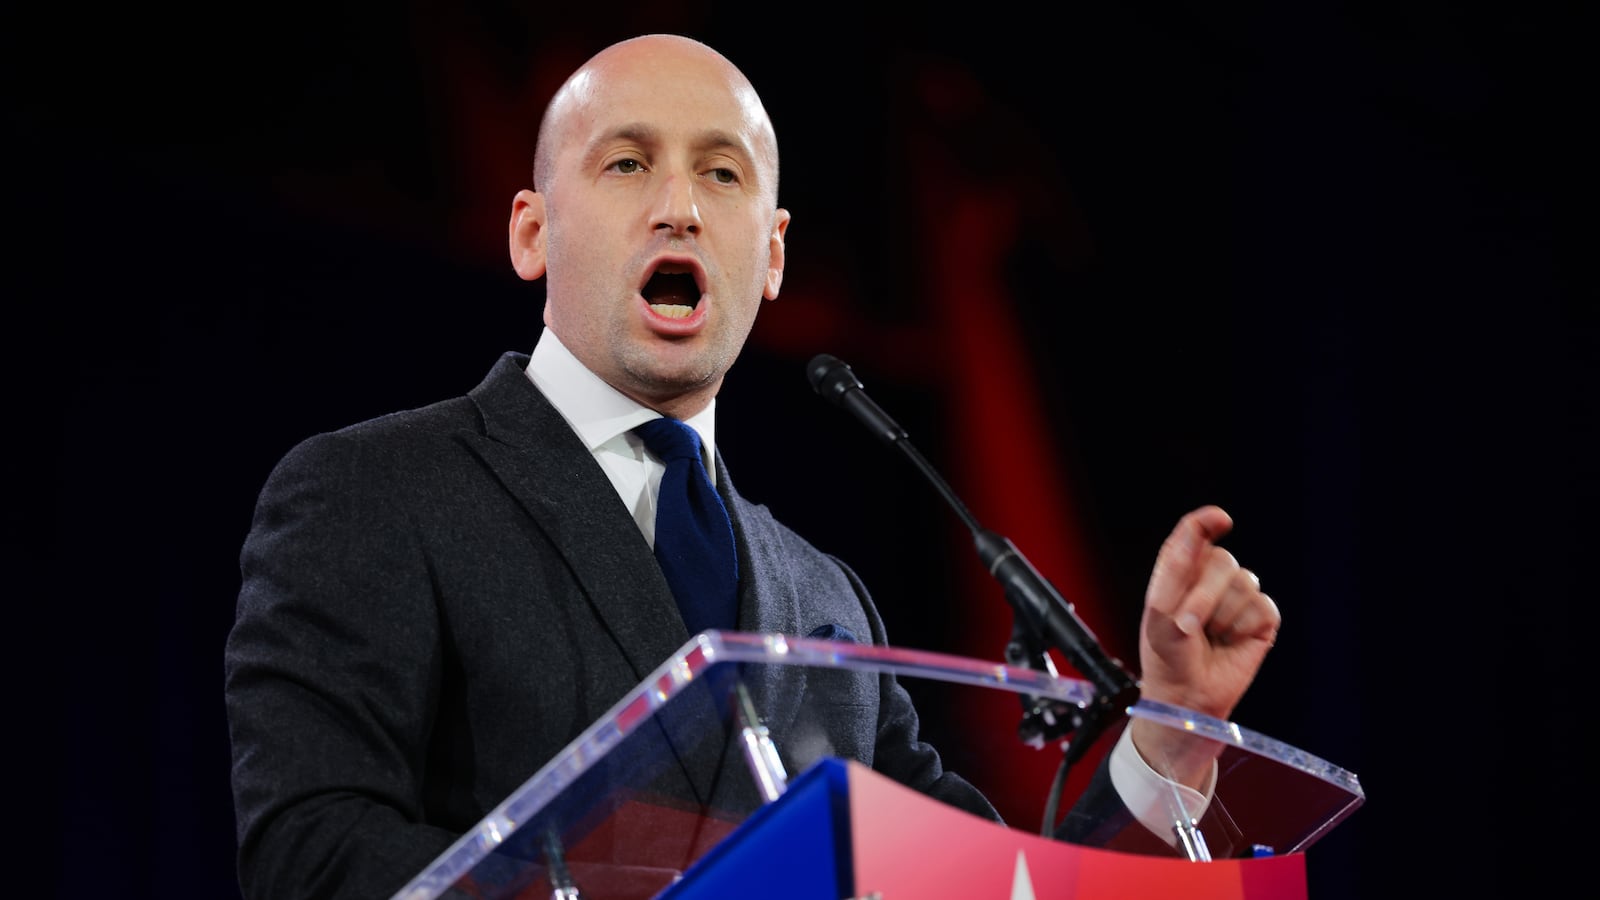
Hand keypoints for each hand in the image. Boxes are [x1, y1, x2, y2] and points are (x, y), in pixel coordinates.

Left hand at [1128, 505, 1279, 787]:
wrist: (1185, 695)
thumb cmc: (1166, 655)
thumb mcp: (1160, 609)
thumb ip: (1176, 567)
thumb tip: (1197, 531)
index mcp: (1183, 570)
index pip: (1197, 533)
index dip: (1207, 521)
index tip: (1220, 520)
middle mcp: (1212, 579)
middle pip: (1224, 561)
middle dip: (1205, 595)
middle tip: (1189, 625)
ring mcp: (1239, 598)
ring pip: (1245, 583)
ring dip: (1222, 615)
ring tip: (1209, 637)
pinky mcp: (1262, 620)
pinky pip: (1263, 607)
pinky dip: (1244, 627)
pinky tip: (1231, 642)